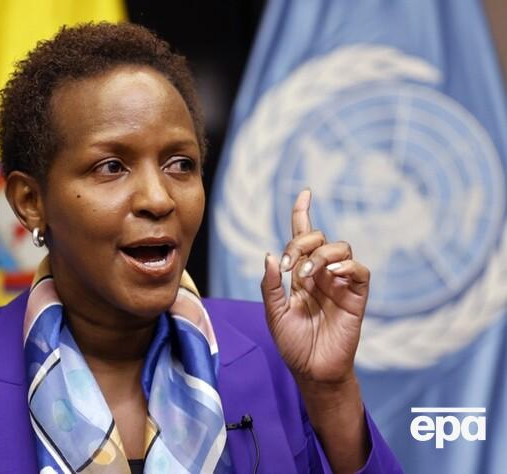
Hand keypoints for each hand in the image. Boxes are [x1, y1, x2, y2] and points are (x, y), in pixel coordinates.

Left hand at [261, 188, 369, 384]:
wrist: (312, 370)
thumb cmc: (293, 343)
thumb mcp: (273, 313)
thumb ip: (270, 285)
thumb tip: (269, 255)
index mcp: (301, 274)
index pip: (303, 237)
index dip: (303, 214)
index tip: (305, 193)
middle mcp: (321, 273)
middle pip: (318, 238)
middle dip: (301, 242)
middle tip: (288, 266)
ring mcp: (340, 283)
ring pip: (341, 248)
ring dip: (322, 254)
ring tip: (307, 274)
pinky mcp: (356, 296)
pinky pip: (360, 271)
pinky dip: (348, 266)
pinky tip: (332, 274)